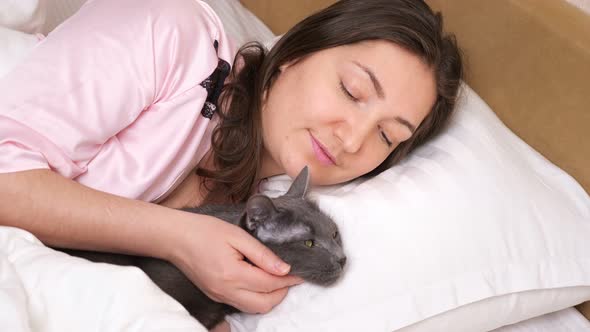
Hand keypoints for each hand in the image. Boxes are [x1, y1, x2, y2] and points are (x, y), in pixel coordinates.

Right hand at [168, 214, 302, 313]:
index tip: (301, 272)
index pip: (269, 284)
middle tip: (291, 276)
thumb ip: (262, 254)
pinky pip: (241, 304)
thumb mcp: (237, 235)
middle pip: (264, 303)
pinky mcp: (215, 295)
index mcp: (232, 274)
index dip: (289, 279)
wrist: (175, 238)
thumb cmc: (204, 231)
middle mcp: (226, 291)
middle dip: (282, 292)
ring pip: (253, 308)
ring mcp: (219, 296)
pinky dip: (256, 297)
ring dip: (270, 297)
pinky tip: (261, 282)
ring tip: (278, 279)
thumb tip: (284, 268)